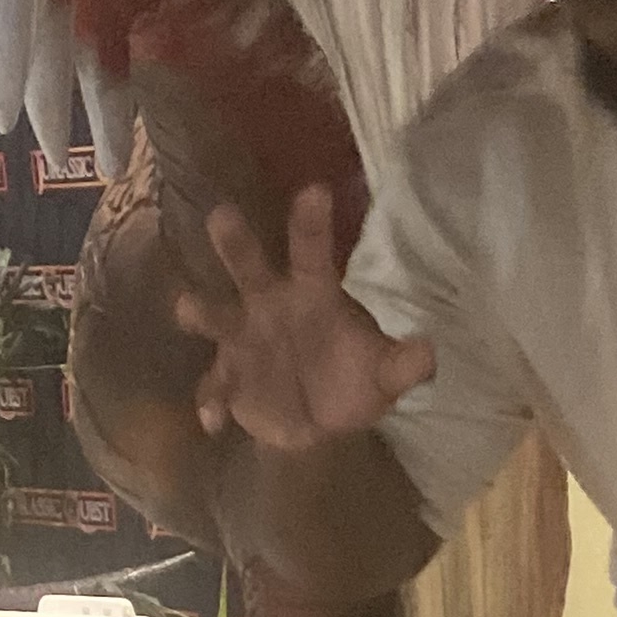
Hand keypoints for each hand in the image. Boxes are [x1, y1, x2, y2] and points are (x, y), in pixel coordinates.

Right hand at [174, 184, 434, 451]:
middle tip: (221, 215)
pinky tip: (213, 419)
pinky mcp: (228, 378)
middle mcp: (269, 305)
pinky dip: (212, 400)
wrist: (323, 426)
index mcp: (311, 293)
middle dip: (235, 243)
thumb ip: (403, 364)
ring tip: (187, 309)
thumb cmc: (351, 380)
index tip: (313, 191)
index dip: (312, 224)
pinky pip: (213, 385)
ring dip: (200, 310)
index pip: (311, 252)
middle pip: (249, 267)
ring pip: (215, 316)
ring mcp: (242, 339)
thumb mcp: (384, 374)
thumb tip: (429, 353)